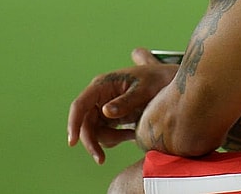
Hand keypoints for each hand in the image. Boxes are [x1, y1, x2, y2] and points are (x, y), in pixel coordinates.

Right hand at [67, 48, 177, 163]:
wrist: (168, 83)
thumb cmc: (156, 80)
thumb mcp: (143, 90)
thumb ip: (125, 101)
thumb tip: (105, 112)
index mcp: (102, 85)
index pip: (80, 105)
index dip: (73, 124)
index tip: (73, 143)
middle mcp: (99, 96)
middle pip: (85, 124)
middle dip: (92, 142)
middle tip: (101, 160)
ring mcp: (104, 107)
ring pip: (94, 132)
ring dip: (110, 139)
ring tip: (132, 135)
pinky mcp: (111, 117)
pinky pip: (105, 134)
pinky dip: (116, 138)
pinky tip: (132, 134)